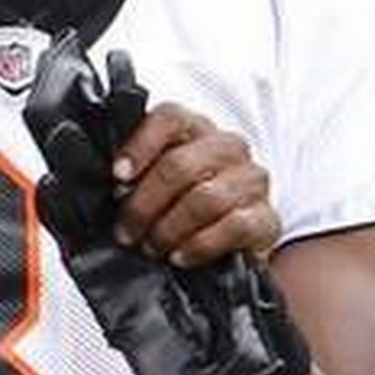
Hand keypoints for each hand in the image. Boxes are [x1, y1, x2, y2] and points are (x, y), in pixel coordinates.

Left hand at [103, 101, 281, 270]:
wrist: (222, 250)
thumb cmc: (174, 212)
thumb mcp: (146, 189)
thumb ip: (129, 178)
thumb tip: (107, 186)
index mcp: (194, 132)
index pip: (169, 118)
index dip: (140, 145)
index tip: (118, 176)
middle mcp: (227, 148)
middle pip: (180, 165)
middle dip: (143, 205)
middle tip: (126, 232)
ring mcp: (251, 181)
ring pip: (205, 198)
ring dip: (168, 229)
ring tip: (152, 247)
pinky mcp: (266, 217)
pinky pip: (234, 226)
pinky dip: (199, 245)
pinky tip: (180, 256)